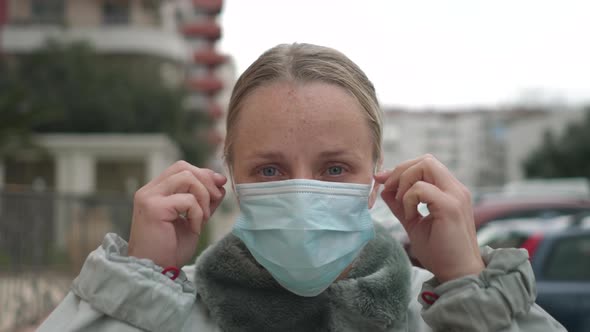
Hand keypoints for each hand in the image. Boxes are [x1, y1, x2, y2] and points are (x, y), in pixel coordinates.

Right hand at [128, 161, 226, 267]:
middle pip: (183, 168)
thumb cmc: (171, 248)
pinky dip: (197, 213)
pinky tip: (195, 228)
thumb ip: (204, 201)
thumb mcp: (194, 219)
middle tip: (216, 198)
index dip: (203, 173)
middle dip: (206, 180)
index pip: (181, 168)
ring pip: (186, 178)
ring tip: (204, 217)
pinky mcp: (153, 208)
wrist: (156, 271)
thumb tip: (220, 183)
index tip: (219, 185)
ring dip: (203, 196)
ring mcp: (149, 198)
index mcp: (156, 191)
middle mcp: (149, 191)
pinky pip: (187, 200)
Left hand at [374, 154, 483, 282]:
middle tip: (389, 189)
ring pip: (426, 165)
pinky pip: (421, 188)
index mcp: (450, 191)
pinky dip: (409, 199)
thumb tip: (384, 189)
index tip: (383, 182)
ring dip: (405, 182)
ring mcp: (456, 196)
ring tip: (402, 205)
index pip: (426, 164)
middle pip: (426, 160)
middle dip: (401, 170)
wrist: (458, 275)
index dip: (402, 169)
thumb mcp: (414, 223)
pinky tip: (410, 216)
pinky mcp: (450, 207)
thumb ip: (400, 205)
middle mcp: (456, 189)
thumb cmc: (440, 252)